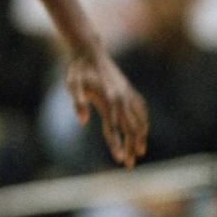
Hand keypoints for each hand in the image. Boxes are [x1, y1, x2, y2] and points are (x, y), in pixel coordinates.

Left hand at [65, 48, 148, 168]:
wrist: (89, 51)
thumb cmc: (77, 70)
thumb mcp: (72, 84)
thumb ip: (77, 102)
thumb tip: (82, 121)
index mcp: (107, 100)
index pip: (113, 129)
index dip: (116, 145)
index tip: (119, 160)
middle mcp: (120, 98)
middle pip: (129, 128)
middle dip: (130, 147)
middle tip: (129, 165)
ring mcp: (126, 93)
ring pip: (138, 119)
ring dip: (140, 137)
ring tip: (140, 151)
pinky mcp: (128, 89)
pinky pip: (141, 107)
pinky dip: (144, 120)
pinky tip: (144, 128)